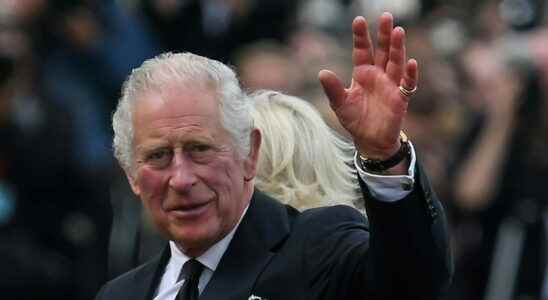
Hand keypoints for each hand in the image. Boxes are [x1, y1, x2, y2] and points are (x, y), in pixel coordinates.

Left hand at [319, 13, 417, 159]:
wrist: (369, 141)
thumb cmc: (354, 120)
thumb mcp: (340, 104)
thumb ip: (333, 89)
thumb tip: (322, 72)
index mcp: (362, 73)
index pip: (362, 50)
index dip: (361, 36)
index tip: (358, 20)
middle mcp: (378, 75)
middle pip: (382, 50)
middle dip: (383, 34)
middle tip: (385, 15)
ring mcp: (391, 85)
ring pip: (396, 62)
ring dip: (398, 47)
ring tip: (398, 31)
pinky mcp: (401, 98)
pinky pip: (407, 84)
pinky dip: (409, 74)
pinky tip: (411, 62)